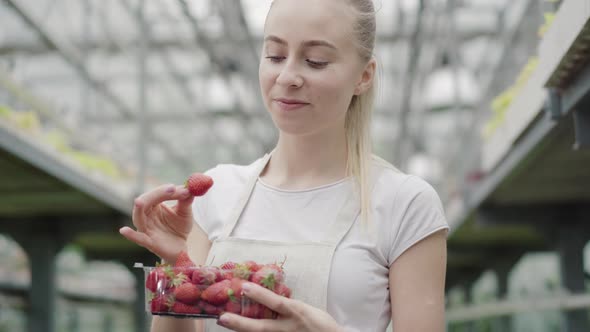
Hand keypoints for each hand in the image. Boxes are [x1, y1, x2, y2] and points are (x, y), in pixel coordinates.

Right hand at [119, 184, 193, 262]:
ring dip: (140, 209)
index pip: (156, 194)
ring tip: (139, 202)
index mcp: (153, 206)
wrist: (181, 248)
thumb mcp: (185, 212)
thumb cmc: (179, 227)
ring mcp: (146, 230)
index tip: (179, 187)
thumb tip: (190, 187)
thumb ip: (186, 200)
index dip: (166, 190)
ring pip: (139, 218)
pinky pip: (139, 239)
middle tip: (171, 189)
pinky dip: (131, 235)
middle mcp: (146, 216)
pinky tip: (124, 230)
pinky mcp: (149, 243)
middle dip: (157, 194)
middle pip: (145, 202)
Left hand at [217, 283, 342, 331]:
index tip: (243, 287)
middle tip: (222, 318)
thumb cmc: (321, 324)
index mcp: (297, 313)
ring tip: (226, 323)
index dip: (260, 295)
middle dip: (241, 323)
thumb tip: (269, 298)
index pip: (276, 303)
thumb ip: (288, 306)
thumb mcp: (306, 309)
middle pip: (261, 327)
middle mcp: (289, 328)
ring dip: (242, 330)